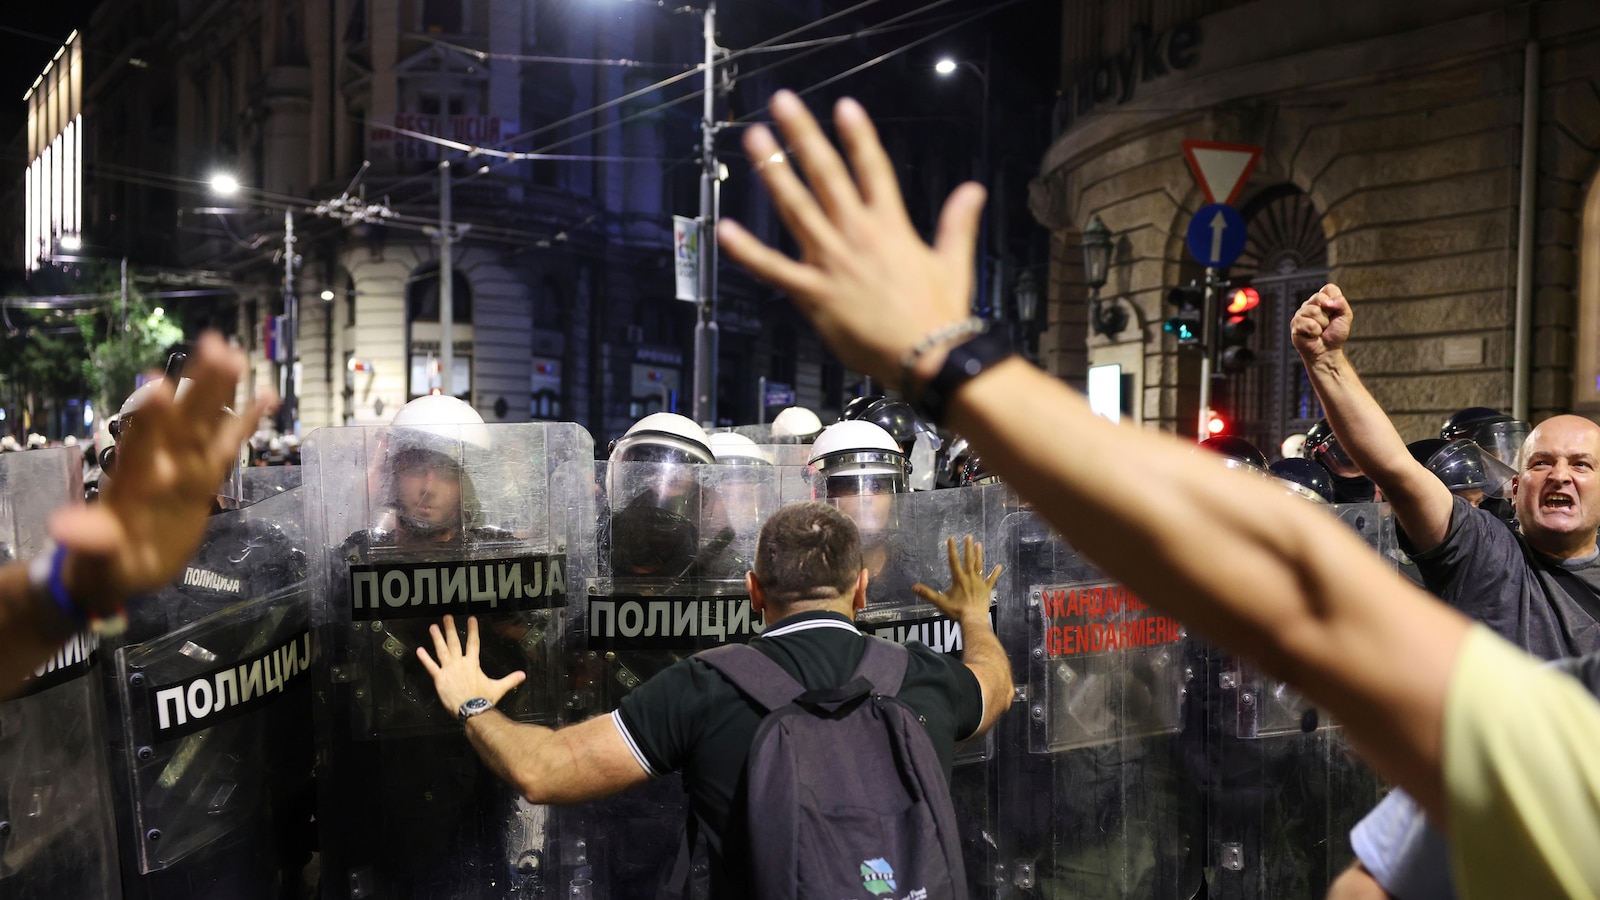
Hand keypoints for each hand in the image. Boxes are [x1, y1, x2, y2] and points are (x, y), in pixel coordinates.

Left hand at [48, 332, 274, 614]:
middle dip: (196, 386)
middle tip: (213, 345)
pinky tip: (267, 395)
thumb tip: (64, 529)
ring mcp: (183, 469)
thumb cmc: (102, 564)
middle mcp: (160, 466)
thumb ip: (88, 541)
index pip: (140, 445)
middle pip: (181, 421)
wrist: (118, 570)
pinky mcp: (203, 479)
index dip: (149, 418)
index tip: (156, 383)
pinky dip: (246, 421)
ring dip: (219, 391)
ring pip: (204, 424)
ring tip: (235, 354)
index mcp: (132, 484)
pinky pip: (228, 445)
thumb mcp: (95, 560)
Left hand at [417, 615, 526, 713]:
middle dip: (450, 629)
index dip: (472, 630)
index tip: (470, 618)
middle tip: (446, 617)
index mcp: (473, 663)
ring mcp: (449, 670)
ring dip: (437, 638)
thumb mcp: (498, 688)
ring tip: (433, 627)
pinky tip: (419, 650)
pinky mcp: (439, 678)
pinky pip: (431, 667)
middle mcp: (460, 663)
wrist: (471, 710)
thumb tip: (523, 675)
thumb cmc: (484, 699)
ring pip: (441, 651)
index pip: (473, 642)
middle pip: (455, 642)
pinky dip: (425, 659)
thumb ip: (510, 680)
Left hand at [716, 90, 986, 387]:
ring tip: (755, 140)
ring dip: (774, 171)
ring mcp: (832, 262)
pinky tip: (726, 230)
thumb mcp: (953, 262)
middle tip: (782, 103)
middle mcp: (858, 235)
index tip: (843, 105)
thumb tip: (973, 189)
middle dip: (804, 136)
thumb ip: (957, 223)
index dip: (858, 135)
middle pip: (827, 174)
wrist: (928, 357)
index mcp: (891, 226)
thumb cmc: (941, 315)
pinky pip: (775, 269)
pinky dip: (749, 251)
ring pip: (797, 207)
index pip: (873, 169)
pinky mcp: (814, 293)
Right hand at [913, 535, 1001, 623]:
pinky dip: (995, 573)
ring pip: (979, 566)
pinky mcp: (986, 589)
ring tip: (979, 544)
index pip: (953, 561)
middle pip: (968, 560)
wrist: (973, 619)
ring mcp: (979, 582)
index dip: (952, 549)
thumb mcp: (940, 602)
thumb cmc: (956, 610)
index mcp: (958, 579)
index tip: (951, 538)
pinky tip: (999, 566)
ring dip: (979, 555)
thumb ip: (927, 593)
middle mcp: (969, 577)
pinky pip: (991, 579)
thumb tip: (913, 587)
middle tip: (969, 536)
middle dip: (968, 547)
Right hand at [1290, 283, 1352, 361]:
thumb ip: (1341, 303)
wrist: (1327, 351)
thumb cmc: (1335, 334)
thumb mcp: (1346, 316)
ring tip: (1320, 330)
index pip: (1328, 288)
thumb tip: (1326, 302)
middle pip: (1319, 297)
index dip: (1334, 300)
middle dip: (1328, 313)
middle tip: (1327, 323)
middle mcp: (1309, 305)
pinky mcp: (1295, 325)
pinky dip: (1315, 332)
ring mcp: (1300, 314)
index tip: (1334, 312)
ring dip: (1322, 324)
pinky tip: (1313, 335)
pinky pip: (1308, 324)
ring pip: (1314, 311)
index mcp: (1321, 300)